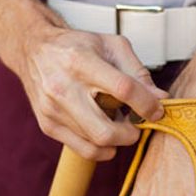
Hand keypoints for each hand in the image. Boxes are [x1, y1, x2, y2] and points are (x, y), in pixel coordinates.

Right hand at [2, 21, 167, 160]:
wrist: (35, 50)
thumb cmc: (78, 47)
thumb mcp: (112, 46)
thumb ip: (138, 72)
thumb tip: (160, 99)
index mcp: (81, 61)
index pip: (123, 90)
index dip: (147, 104)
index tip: (157, 110)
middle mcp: (62, 87)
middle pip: (106, 130)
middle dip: (131, 134)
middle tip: (138, 125)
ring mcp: (52, 110)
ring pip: (96, 143)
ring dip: (118, 140)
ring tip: (119, 124)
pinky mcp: (47, 125)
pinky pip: (83, 150)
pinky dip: (102, 148)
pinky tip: (105, 132)